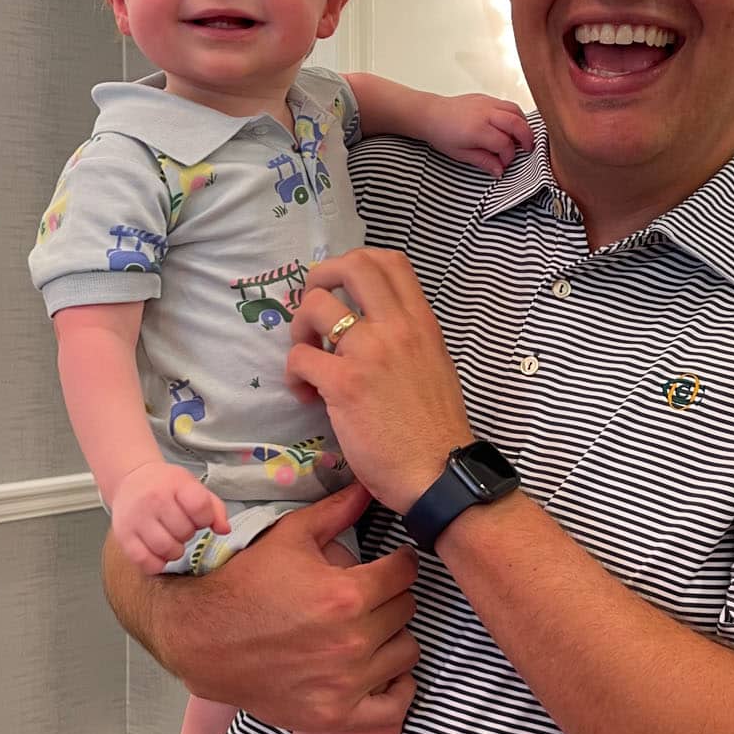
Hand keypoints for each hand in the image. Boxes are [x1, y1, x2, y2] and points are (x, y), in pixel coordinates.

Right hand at [102, 483, 420, 732]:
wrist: (202, 639)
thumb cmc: (244, 584)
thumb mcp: (288, 537)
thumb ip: (335, 511)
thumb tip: (368, 486)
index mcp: (346, 596)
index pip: (405, 573)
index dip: (399, 562)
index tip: (391, 563)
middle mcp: (352, 642)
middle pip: (406, 610)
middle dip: (392, 596)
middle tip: (373, 594)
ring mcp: (346, 683)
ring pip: (406, 652)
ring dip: (394, 637)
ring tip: (373, 627)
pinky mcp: (335, 715)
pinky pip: (394, 708)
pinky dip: (396, 688)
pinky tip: (382, 670)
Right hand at [111, 460, 229, 574]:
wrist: (130, 480)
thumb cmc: (166, 487)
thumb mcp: (192, 487)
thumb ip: (214, 508)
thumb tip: (224, 530)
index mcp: (175, 484)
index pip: (200, 508)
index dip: (205, 519)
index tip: (199, 518)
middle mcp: (154, 499)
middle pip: (184, 531)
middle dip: (188, 534)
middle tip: (181, 527)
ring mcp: (136, 518)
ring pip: (166, 549)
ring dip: (175, 551)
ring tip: (171, 540)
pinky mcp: (124, 536)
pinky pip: (143, 561)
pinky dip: (156, 564)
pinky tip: (159, 554)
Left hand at [287, 249, 473, 513]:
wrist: (438, 472)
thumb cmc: (436, 429)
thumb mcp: (434, 366)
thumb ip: (406, 340)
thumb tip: (370, 329)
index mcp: (421, 323)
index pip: (390, 262)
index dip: (355, 263)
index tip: (342, 289)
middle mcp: (397, 327)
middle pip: (352, 265)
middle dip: (320, 277)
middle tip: (314, 311)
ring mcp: (369, 352)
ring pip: (315, 306)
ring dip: (300, 330)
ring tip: (308, 360)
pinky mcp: (344, 383)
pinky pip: (300, 358)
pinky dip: (294, 374)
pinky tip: (307, 394)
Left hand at [424, 92, 532, 174]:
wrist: (430, 115)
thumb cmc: (442, 133)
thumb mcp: (461, 154)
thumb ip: (483, 161)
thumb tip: (499, 169)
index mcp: (477, 129)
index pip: (504, 143)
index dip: (509, 156)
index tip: (505, 163)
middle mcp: (485, 113)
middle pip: (516, 123)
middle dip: (526, 138)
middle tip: (527, 149)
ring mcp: (487, 103)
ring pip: (516, 110)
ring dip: (523, 124)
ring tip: (522, 138)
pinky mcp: (486, 98)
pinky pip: (507, 104)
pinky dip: (515, 115)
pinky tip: (511, 127)